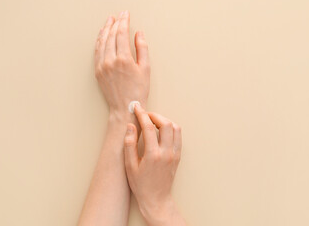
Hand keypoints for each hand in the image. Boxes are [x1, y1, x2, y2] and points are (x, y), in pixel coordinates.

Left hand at [94, 11, 149, 115]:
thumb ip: (142, 48)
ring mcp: (102, 66)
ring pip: (102, 42)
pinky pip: (97, 51)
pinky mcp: (97, 71)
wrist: (125, 107)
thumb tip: (138, 33)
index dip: (124, 22)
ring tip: (109, 21)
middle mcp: (110, 61)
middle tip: (119, 15)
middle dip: (115, 23)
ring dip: (105, 29)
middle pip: (111, 35)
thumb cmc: (138, 90)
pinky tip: (102, 36)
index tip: (126, 14)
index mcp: (124, 59)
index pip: (122, 34)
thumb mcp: (145, 69)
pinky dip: (99, 41)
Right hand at [124, 104, 184, 225]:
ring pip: (175, 128)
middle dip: (155, 115)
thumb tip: (131, 126)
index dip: (142, 115)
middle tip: (145, 115)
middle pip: (166, 124)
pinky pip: (178, 136)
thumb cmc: (141, 184)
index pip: (150, 127)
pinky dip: (171, 128)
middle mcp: (167, 153)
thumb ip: (129, 144)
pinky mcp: (178, 156)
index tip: (136, 108)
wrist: (156, 199)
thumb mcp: (130, 166)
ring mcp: (175, 154)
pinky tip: (161, 131)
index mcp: (153, 155)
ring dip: (165, 121)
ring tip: (153, 122)